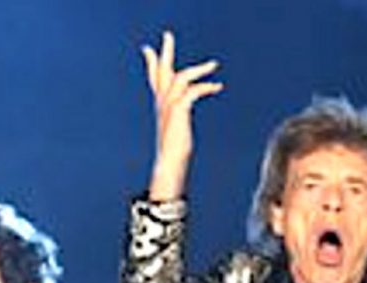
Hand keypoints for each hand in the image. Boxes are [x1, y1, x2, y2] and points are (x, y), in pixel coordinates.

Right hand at [141, 30, 223, 200]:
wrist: (170, 164)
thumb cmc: (174, 154)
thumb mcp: (176, 132)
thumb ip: (177, 123)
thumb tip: (178, 129)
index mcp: (161, 106)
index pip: (154, 79)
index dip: (153, 64)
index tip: (148, 50)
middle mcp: (162, 103)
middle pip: (161, 71)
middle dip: (165, 52)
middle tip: (168, 35)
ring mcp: (169, 106)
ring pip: (180, 77)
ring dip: (198, 69)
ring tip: (213, 65)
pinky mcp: (179, 111)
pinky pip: (193, 91)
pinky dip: (206, 87)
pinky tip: (217, 87)